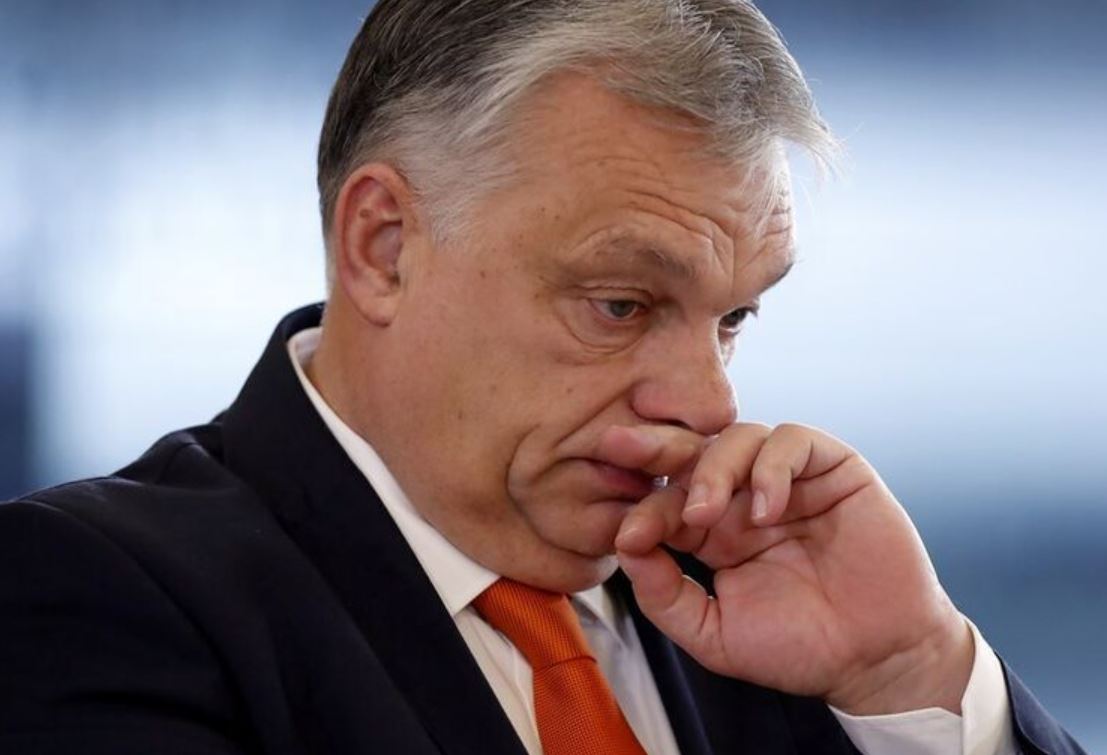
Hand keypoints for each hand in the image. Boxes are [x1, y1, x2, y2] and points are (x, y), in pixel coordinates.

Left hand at [609, 422, 973, 714]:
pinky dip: (771, 467)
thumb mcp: (714, 634)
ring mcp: (789, 480)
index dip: (641, 507)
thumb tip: (625, 547)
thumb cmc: (799, 648)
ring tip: (705, 512)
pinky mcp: (834, 469)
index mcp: (712, 531)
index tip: (624, 532)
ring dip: (712, 468)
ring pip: (737, 437)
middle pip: (693, 451)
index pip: (667, 498)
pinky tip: (767, 510)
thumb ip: (665, 596)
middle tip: (618, 446)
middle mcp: (745, 497)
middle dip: (653, 446)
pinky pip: (793, 441)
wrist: (876, 661)